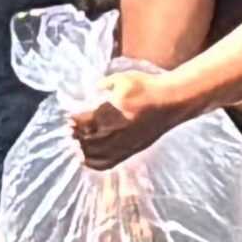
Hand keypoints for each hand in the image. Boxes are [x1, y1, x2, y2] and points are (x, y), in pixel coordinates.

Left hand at [67, 71, 182, 170]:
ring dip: (82, 149)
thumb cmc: (148, 87)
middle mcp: (117, 131)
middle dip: (75, 135)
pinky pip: (109, 163)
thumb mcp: (123, 79)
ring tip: (76, 142)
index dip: (72, 121)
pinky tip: (86, 157)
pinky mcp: (132, 150)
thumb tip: (92, 91)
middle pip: (86, 140)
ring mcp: (125, 143)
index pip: (84, 122)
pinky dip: (94, 162)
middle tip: (70, 130)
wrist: (173, 101)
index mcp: (112, 112)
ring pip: (95, 153)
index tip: (68, 118)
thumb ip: (104, 84)